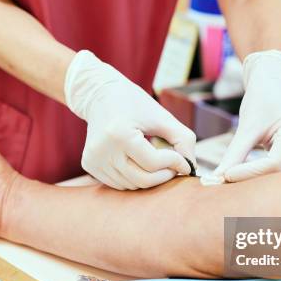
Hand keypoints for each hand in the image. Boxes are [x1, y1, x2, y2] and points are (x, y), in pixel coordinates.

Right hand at [64, 50, 195, 189]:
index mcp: (119, 134)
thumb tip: (190, 168)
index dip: (174, 164)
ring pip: (132, 185)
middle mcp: (102, 150)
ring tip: (154, 159)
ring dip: (150, 178)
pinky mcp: (90, 165)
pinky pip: (120, 184)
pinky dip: (134, 178)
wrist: (100, 95)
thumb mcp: (162, 116)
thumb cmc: (135, 104)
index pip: (153, 163)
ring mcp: (94, 160)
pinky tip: (138, 162)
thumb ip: (182, 139)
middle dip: (164, 176)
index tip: (185, 162)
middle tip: (174, 167)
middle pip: (142, 180)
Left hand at [214, 50, 280, 181]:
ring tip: (235, 178)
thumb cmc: (261, 100)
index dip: (249, 173)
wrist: (273, 85)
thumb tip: (218, 179)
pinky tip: (247, 175)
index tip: (226, 176)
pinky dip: (265, 174)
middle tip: (228, 182)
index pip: (275, 164)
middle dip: (255, 180)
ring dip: (260, 180)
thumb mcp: (246, 127)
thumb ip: (234, 155)